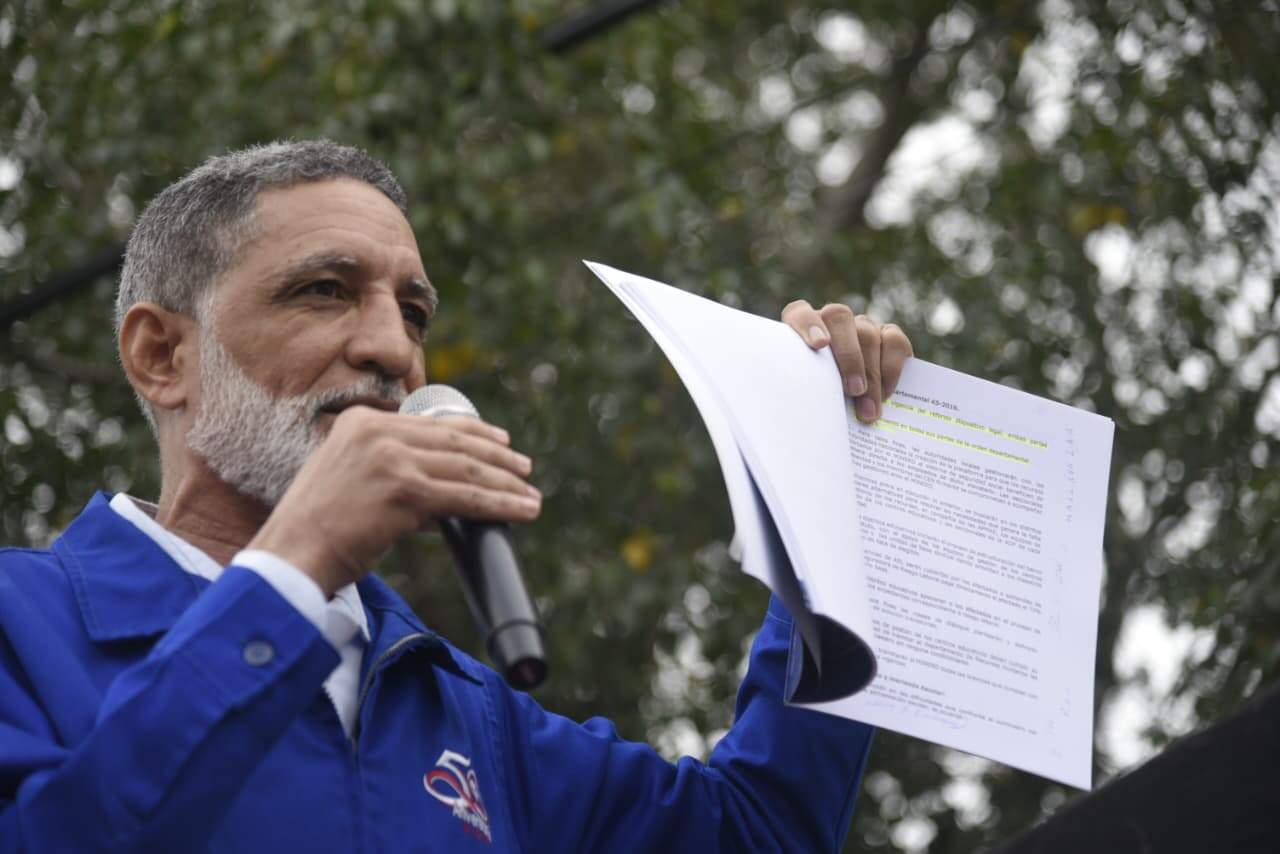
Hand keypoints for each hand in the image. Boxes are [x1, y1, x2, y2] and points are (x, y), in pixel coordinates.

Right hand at [247, 407, 540, 595]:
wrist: (291, 556)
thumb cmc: (317, 531)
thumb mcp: (350, 482)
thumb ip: (390, 473)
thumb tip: (443, 493)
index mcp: (360, 422)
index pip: (432, 423)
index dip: (474, 432)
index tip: (501, 441)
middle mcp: (376, 431)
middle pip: (455, 442)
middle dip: (497, 457)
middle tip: (524, 467)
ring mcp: (391, 459)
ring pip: (466, 470)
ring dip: (506, 484)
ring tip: (530, 495)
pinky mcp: (404, 491)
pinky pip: (466, 499)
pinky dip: (501, 506)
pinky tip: (522, 511)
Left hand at [781, 301, 913, 423]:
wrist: (852, 403)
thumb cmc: (821, 400)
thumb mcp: (810, 395)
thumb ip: (811, 392)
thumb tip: (818, 418)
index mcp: (802, 331)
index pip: (799, 313)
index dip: (808, 324)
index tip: (819, 345)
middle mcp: (832, 321)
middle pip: (839, 318)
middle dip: (849, 356)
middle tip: (853, 390)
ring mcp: (861, 325)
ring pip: (867, 333)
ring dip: (870, 374)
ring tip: (869, 409)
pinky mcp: (889, 334)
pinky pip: (894, 341)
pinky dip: (891, 369)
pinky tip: (886, 394)